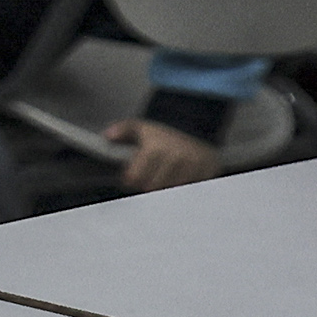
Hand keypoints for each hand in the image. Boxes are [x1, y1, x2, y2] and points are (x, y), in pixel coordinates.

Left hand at [104, 119, 224, 193]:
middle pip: (152, 188)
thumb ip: (122, 130)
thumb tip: (108, 135)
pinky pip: (190, 191)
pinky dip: (183, 190)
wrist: (194, 123)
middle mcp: (175, 158)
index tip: (130, 177)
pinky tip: (179, 181)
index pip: (134, 178)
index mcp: (155, 148)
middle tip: (148, 178)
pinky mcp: (207, 172)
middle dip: (147, 185)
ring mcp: (193, 166)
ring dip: (165, 190)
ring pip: (171, 192)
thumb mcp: (140, 127)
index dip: (130, 180)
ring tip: (163, 179)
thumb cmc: (162, 131)